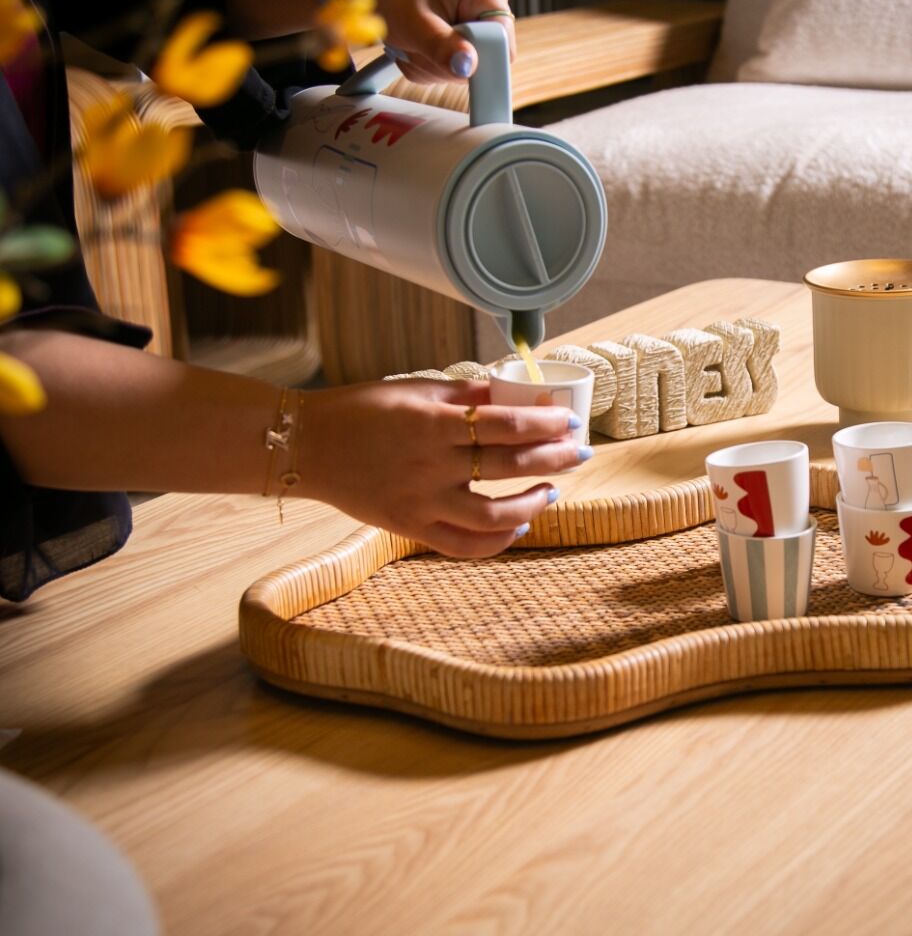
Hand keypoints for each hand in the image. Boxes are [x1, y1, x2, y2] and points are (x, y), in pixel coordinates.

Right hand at [301, 378, 585, 556]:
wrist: (308, 446)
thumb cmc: (361, 410)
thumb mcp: (414, 390)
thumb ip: (464, 395)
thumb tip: (513, 394)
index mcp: (433, 423)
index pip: (507, 424)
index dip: (546, 425)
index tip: (570, 422)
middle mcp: (431, 465)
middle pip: (510, 465)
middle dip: (554, 459)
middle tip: (579, 453)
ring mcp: (422, 502)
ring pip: (494, 514)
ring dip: (533, 503)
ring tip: (552, 491)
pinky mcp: (410, 528)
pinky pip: (464, 545)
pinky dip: (497, 540)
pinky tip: (519, 524)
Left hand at [332, 0, 515, 84]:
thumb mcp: (415, 21)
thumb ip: (442, 47)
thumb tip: (468, 67)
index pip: (503, 44)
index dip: (480, 59)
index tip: (451, 60)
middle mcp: (485, 7)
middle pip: (484, 61)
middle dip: (449, 63)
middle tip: (421, 44)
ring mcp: (473, 23)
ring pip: (465, 69)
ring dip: (434, 65)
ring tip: (414, 42)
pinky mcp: (461, 36)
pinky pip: (452, 68)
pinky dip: (429, 64)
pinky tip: (416, 45)